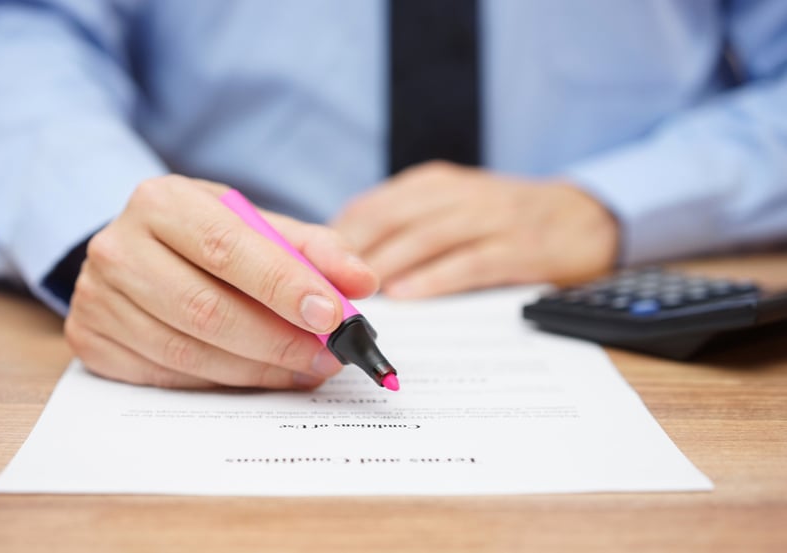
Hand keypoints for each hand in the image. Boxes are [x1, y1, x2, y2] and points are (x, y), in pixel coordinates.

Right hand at [65, 175, 377, 388]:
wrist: (134, 249)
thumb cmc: (204, 236)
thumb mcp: (255, 225)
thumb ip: (313, 249)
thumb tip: (364, 282)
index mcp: (162, 202)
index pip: (228, 248)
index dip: (284, 286)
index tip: (332, 316)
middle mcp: (119, 248)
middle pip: (206, 309)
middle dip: (278, 341)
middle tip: (328, 357)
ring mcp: (97, 299)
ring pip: (189, 352)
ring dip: (258, 370)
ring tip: (305, 369)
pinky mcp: (92, 341)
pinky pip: (167, 377)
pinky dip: (223, 383)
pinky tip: (259, 376)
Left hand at [331, 161, 617, 297]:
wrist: (586, 217)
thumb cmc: (504, 220)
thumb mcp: (452, 208)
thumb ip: (406, 226)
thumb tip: (346, 262)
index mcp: (434, 184)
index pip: (372, 206)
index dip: (336, 238)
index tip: (308, 269)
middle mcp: (458, 194)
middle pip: (391, 220)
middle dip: (350, 255)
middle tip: (318, 290)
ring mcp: (491, 218)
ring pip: (425, 239)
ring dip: (385, 267)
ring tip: (352, 298)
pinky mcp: (520, 247)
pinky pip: (470, 262)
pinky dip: (435, 278)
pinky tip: (407, 296)